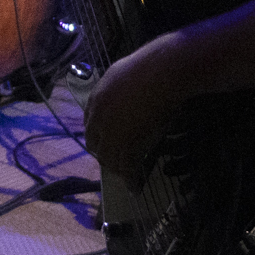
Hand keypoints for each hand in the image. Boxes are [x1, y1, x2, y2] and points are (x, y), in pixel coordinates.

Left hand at [83, 35, 191, 180]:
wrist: (164, 71)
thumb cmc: (152, 67)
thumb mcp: (125, 74)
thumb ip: (118, 89)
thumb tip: (124, 96)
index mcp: (96, 97)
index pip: (90, 124)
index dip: (99, 136)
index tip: (107, 144)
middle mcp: (99, 115)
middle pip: (96, 144)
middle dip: (105, 155)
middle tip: (116, 164)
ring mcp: (112, 130)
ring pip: (109, 159)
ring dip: (118, 170)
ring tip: (127, 178)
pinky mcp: (128, 143)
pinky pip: (126, 167)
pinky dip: (130, 179)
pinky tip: (135, 187)